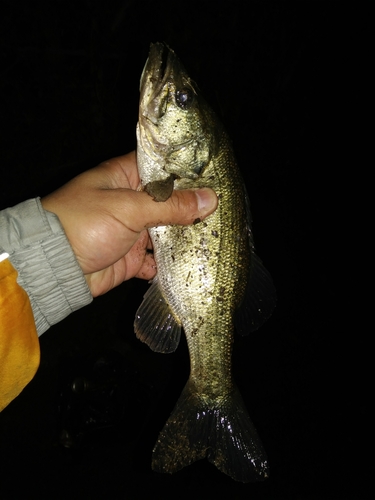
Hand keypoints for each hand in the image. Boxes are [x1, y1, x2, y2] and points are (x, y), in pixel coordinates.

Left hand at [41, 152, 216, 296]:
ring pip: (165, 231)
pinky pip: (156, 260)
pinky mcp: (131, 258)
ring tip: (216, 237)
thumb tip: (211, 199)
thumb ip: (170, 205)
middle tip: (224, 210)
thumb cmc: (84, 224)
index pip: (160, 166)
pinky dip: (170, 264)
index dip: (185, 170)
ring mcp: (131, 231)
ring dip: (185, 236)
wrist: (54, 267)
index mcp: (123, 177)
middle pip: (168, 201)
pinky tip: (192, 264)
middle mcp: (129, 202)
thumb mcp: (129, 208)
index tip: (215, 175)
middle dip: (192, 207)